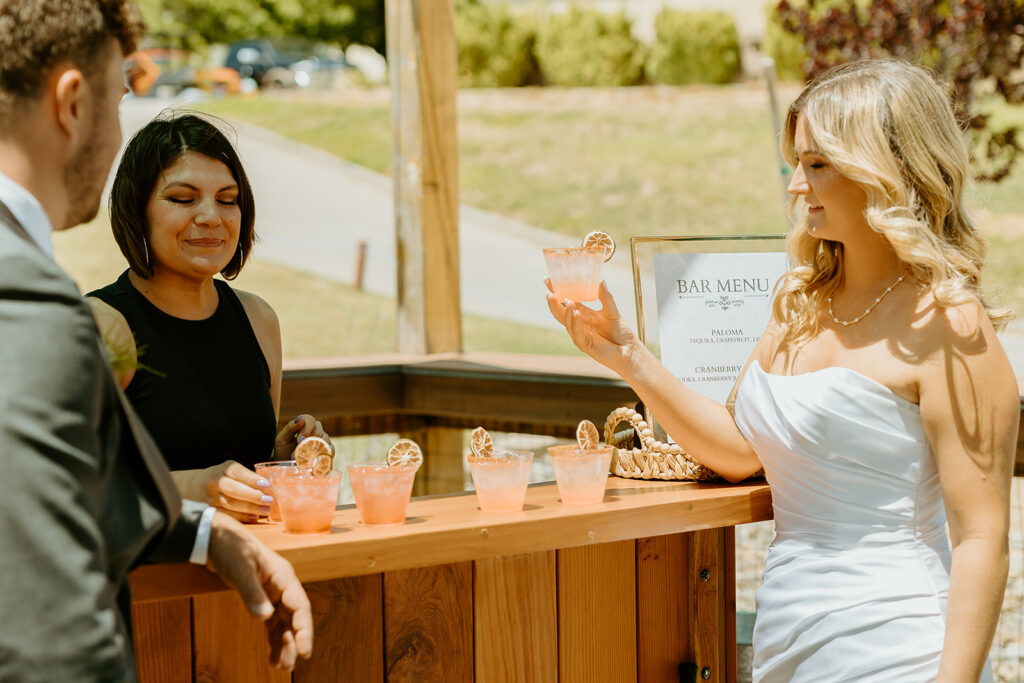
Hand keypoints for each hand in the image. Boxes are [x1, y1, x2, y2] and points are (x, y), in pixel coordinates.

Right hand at [173, 461, 270, 523]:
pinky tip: (254, 517)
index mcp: (223, 469)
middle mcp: (215, 482)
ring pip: (230, 503)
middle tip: (268, 500)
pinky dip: (241, 517)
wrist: (192, 486)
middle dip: (252, 495)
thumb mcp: (230, 470)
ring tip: (266, 510)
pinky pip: (226, 514)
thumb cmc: (221, 477)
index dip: (252, 479)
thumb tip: (268, 488)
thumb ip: (247, 477)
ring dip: (250, 508)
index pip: (238, 472)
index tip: (266, 485)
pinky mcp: (209, 510)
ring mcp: (210, 497)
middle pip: (234, 489)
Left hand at [206, 512, 312, 669]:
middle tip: (291, 664)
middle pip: (295, 617)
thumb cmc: (231, 547)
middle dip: (295, 641)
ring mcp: (272, 593)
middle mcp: (281, 585)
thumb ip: (252, 594)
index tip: (305, 649)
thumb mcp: (240, 570)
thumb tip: (265, 618)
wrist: (214, 537)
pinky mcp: (260, 598)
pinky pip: (272, 623)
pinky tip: (272, 656)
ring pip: (284, 623)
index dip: (304, 628)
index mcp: (283, 575)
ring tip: (282, 665)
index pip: (300, 605)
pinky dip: (273, 639)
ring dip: (284, 643)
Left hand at [274, 414, 332, 459]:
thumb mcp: (282, 439)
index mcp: (304, 424)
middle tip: (301, 451)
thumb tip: (301, 418)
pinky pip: (331, 449)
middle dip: (310, 440)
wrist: (285, 466)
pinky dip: (325, 454)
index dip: (306, 429)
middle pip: (318, 429)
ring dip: (316, 448)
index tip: (300, 440)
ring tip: (307, 458)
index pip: (309, 420)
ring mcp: (322, 439)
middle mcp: (315, 430)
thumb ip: (290, 427)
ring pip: (325, 439)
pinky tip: (316, 459)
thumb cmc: (283, 451)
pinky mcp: (327, 450)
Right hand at [546, 279, 639, 374]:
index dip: (558, 291)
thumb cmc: (620, 332)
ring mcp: (580, 335)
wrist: (629, 350)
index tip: (548, 280)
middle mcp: (579, 324)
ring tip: (567, 300)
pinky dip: (576, 323)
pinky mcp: (585, 345)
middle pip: (560, 313)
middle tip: (549, 291)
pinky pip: (577, 333)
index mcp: (583, 314)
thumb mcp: (612, 311)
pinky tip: (576, 313)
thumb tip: (600, 281)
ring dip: (565, 311)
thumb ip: (606, 297)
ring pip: (567, 323)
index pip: (566, 301)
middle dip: (553, 302)